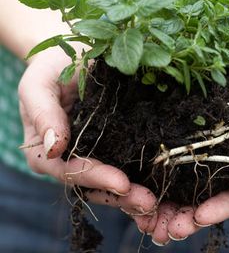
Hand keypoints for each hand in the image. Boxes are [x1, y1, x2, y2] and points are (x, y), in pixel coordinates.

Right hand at [18, 49, 156, 213]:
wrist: (76, 55)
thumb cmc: (53, 67)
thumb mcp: (40, 83)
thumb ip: (43, 114)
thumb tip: (55, 148)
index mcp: (47, 150)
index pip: (68, 171)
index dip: (94, 178)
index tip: (122, 182)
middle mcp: (70, 157)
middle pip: (92, 184)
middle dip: (120, 196)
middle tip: (148, 201)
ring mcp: (94, 152)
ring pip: (111, 181)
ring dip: (132, 194)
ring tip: (158, 199)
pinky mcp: (113, 143)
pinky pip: (126, 164)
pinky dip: (141, 177)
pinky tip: (160, 183)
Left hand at [134, 63, 228, 244]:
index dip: (221, 209)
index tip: (200, 216)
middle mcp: (222, 165)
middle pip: (204, 200)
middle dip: (184, 218)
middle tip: (163, 229)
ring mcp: (200, 155)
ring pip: (181, 188)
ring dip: (163, 207)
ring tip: (143, 219)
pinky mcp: (182, 141)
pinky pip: (167, 163)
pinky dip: (153, 179)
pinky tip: (135, 187)